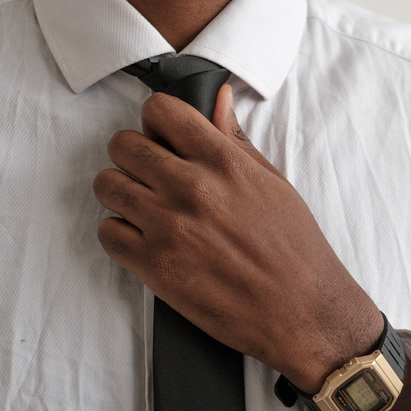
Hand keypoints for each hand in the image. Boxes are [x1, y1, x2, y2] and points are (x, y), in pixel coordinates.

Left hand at [92, 85, 382, 393]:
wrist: (303, 312)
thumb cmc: (295, 249)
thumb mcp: (272, 182)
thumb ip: (234, 139)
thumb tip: (217, 97)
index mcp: (223, 162)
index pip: (161, 111)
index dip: (155, 121)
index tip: (160, 136)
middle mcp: (191, 188)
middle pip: (123, 145)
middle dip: (130, 154)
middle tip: (146, 172)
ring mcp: (169, 227)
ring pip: (107, 186)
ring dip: (119, 191)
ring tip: (141, 205)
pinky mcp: (155, 267)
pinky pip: (107, 233)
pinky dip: (118, 233)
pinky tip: (141, 237)